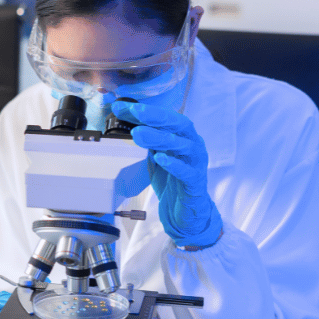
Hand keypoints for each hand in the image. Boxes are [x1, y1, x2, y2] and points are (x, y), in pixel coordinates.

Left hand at [112, 101, 222, 247]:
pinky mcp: (195, 182)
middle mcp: (193, 145)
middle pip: (178, 125)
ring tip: (138, 133)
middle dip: (157, 116)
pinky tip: (160, 158)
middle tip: (136, 111)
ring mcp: (196, 164)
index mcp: (183, 137)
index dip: (145, 111)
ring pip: (181, 145)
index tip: (122, 107)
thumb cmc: (171, 180)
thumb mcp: (154, 155)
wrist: (186, 212)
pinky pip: (186, 172)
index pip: (165, 118)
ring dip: (159, 137)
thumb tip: (123, 116)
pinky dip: (173, 164)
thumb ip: (145, 137)